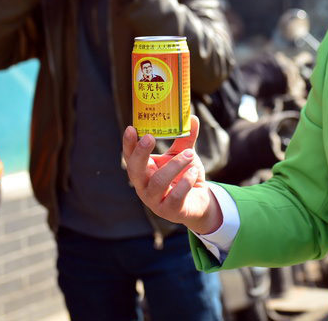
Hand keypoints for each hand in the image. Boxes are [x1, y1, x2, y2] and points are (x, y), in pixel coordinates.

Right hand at [123, 116, 222, 234]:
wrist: (198, 202)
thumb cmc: (184, 176)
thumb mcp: (183, 155)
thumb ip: (185, 138)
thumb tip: (191, 117)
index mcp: (144, 171)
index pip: (130, 157)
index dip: (128, 144)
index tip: (131, 128)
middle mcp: (144, 186)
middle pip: (135, 171)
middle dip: (141, 153)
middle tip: (150, 137)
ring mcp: (155, 201)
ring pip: (158, 182)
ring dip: (174, 166)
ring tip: (189, 154)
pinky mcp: (170, 211)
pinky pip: (175, 196)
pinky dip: (185, 182)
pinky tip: (193, 172)